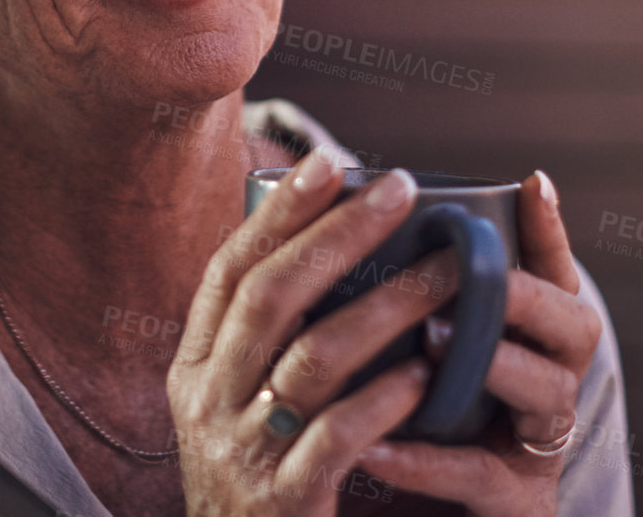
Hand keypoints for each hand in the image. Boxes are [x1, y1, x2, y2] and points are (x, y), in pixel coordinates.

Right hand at [167, 151, 461, 514]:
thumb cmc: (260, 478)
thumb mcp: (238, 405)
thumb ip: (268, 338)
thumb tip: (329, 239)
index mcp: (195, 368)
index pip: (229, 270)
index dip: (278, 213)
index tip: (328, 160)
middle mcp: (207, 403)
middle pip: (272, 296)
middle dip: (339, 234)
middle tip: (403, 189)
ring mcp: (241, 454)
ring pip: (314, 358)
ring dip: (387, 306)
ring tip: (447, 272)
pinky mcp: (283, 503)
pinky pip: (338, 436)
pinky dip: (385, 397)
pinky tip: (428, 370)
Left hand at [352, 170, 600, 515]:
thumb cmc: (432, 432)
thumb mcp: (432, 358)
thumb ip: (421, 302)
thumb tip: (371, 219)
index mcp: (539, 343)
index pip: (557, 277)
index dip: (548, 233)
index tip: (533, 184)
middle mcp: (553, 386)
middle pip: (574, 327)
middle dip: (524, 295)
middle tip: (471, 272)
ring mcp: (540, 447)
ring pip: (546, 392)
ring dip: (491, 361)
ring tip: (430, 338)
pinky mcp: (519, 505)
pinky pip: (483, 478)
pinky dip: (429, 462)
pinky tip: (375, 446)